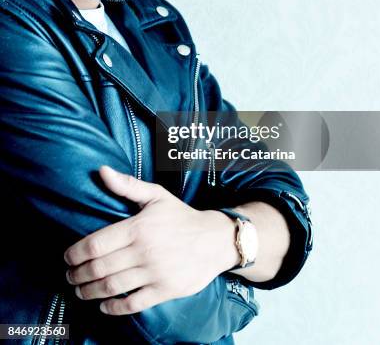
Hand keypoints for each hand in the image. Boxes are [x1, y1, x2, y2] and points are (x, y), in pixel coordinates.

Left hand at [64, 166, 237, 314]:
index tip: (67, 257)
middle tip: (70, 276)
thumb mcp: (156, 196)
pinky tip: (104, 305)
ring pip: (112, 287)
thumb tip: (102, 170)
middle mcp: (144, 251)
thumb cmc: (181, 216)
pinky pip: (133, 303)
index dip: (76, 254)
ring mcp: (154, 272)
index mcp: (138, 227)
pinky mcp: (165, 290)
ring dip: (90, 292)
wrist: (215, 239)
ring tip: (80, 291)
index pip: (96, 244)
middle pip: (99, 268)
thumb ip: (127, 185)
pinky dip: (114, 307)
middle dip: (78, 275)